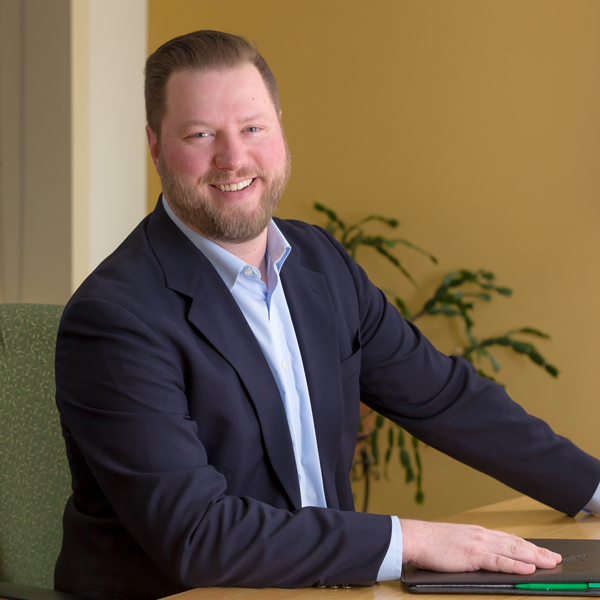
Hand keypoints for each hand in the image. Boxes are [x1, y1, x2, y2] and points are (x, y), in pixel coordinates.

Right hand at [399, 519, 560, 573]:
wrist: (415, 538)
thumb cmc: (430, 542)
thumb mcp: (455, 541)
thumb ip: (470, 547)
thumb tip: (483, 557)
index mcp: (477, 533)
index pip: (508, 538)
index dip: (527, 545)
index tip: (540, 550)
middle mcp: (481, 535)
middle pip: (515, 543)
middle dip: (537, 551)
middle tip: (555, 558)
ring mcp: (478, 544)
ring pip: (512, 550)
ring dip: (534, 557)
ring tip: (550, 563)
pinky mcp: (472, 555)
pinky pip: (499, 561)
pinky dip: (516, 564)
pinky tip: (529, 568)